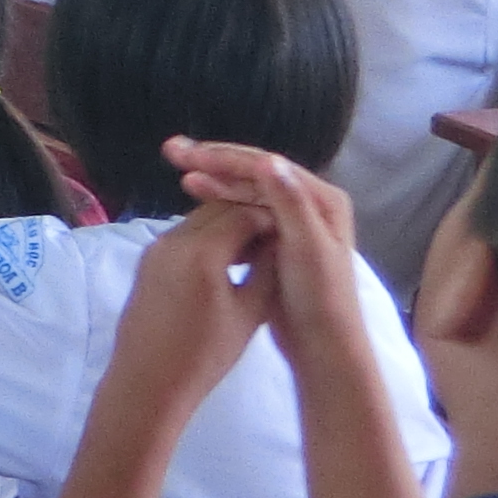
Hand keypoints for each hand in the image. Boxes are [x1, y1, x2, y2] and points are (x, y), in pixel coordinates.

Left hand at [108, 198, 279, 408]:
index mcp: (201, 251)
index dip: (271, 218)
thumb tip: (281, 243)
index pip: (241, 214)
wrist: (149, 379)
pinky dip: (206, 239)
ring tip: (255, 249)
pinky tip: (226, 260)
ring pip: (196, 221)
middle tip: (276, 234)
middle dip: (247, 216)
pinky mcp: (146, 261)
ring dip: (225, 227)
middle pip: (216, 210)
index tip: (293, 228)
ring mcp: (153, 249)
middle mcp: (171, 240)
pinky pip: (181, 237)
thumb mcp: (249, 313)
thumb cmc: (206, 354)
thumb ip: (267, 271)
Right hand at [171, 136, 375, 352]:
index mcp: (323, 200)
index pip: (266, 166)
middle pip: (255, 172)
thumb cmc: (319, 298)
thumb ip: (291, 203)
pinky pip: (245, 208)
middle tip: (172, 152)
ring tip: (181, 174)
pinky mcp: (279, 239)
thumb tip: (267, 160)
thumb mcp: (307, 249)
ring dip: (214, 178)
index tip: (185, 157)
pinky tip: (197, 198)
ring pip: (248, 190)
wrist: (324, 345)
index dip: (224, 158)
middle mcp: (311, 203)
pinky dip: (221, 200)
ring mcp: (295, 221)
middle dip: (214, 161)